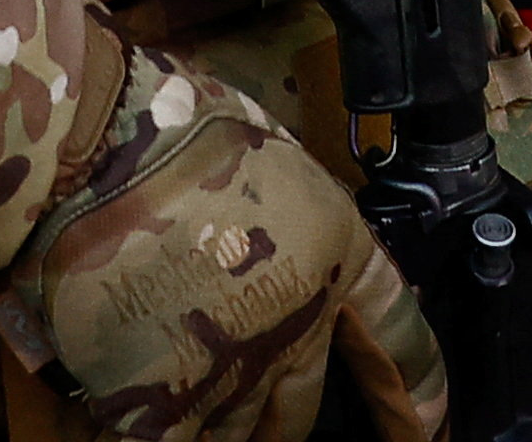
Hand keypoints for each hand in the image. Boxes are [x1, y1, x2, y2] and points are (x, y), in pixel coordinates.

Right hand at [0, 62, 443, 441]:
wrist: (101, 146)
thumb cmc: (171, 121)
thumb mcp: (262, 150)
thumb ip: (276, 210)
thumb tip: (260, 230)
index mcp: (336, 250)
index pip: (398, 334)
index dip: (419, 389)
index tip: (430, 426)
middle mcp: (299, 323)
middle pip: (302, 404)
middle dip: (281, 419)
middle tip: (258, 422)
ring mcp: (233, 370)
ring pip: (237, 435)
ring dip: (219, 428)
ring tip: (186, 404)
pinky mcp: (163, 403)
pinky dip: (159, 440)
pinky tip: (145, 424)